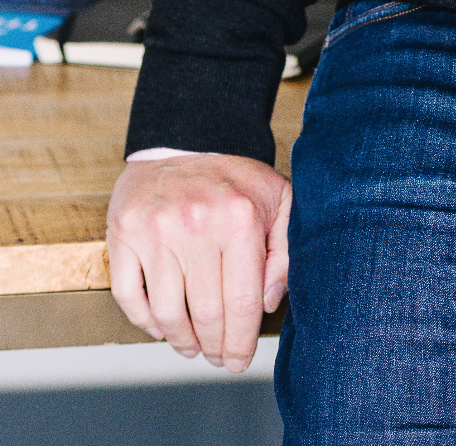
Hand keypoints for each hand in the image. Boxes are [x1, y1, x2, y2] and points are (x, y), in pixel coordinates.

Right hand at [107, 154, 290, 369]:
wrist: (183, 140)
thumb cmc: (233, 179)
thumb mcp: (277, 199)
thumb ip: (286, 250)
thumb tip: (269, 302)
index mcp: (239, 218)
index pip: (241, 302)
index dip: (240, 342)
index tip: (239, 360)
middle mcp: (196, 225)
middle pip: (205, 314)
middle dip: (214, 347)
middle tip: (218, 359)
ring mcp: (155, 231)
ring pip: (166, 313)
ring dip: (181, 341)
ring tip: (192, 347)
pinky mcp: (124, 235)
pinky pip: (129, 297)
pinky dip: (145, 322)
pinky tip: (161, 328)